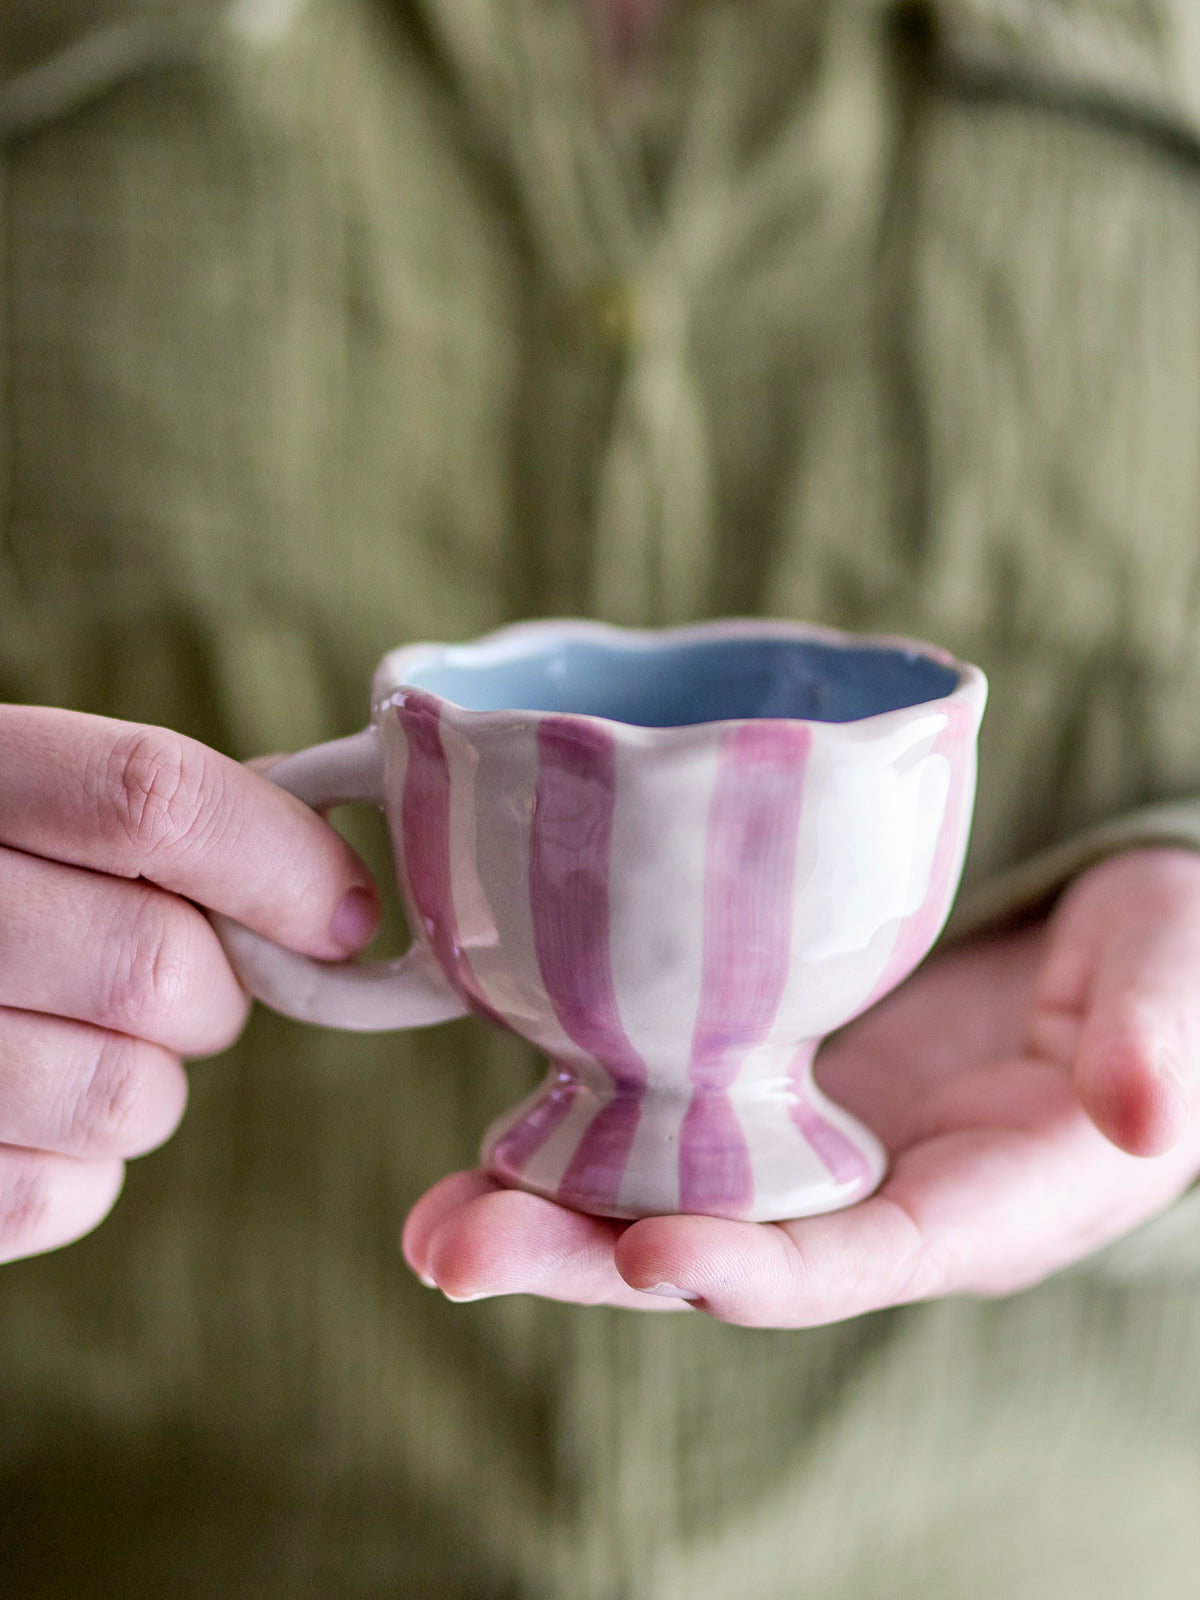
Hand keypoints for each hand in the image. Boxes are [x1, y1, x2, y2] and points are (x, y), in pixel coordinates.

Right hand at [0, 706, 379, 1261]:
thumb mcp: (31, 799)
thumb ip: (160, 815)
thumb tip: (328, 881)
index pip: (148, 796)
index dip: (278, 860)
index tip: (342, 915)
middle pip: (156, 965)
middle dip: (216, 992)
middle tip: (189, 985)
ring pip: (127, 1096)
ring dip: (152, 1078)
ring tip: (89, 1039)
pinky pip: (63, 1193)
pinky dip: (85, 1163)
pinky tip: (33, 1107)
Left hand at [404, 847, 1199, 1323]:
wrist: (1113, 947)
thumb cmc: (1167, 967)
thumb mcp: (1179, 985)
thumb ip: (1164, 1042)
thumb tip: (1146, 1115)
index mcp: (986, 1202)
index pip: (861, 1260)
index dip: (759, 1268)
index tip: (647, 1256)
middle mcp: (883, 1196)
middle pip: (730, 1251)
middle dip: (593, 1262)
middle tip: (456, 1249)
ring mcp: (821, 1142)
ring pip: (676, 1194)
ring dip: (553, 1210)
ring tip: (436, 1218)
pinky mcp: (779, 1082)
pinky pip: (670, 1119)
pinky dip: (580, 1132)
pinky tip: (492, 1131)